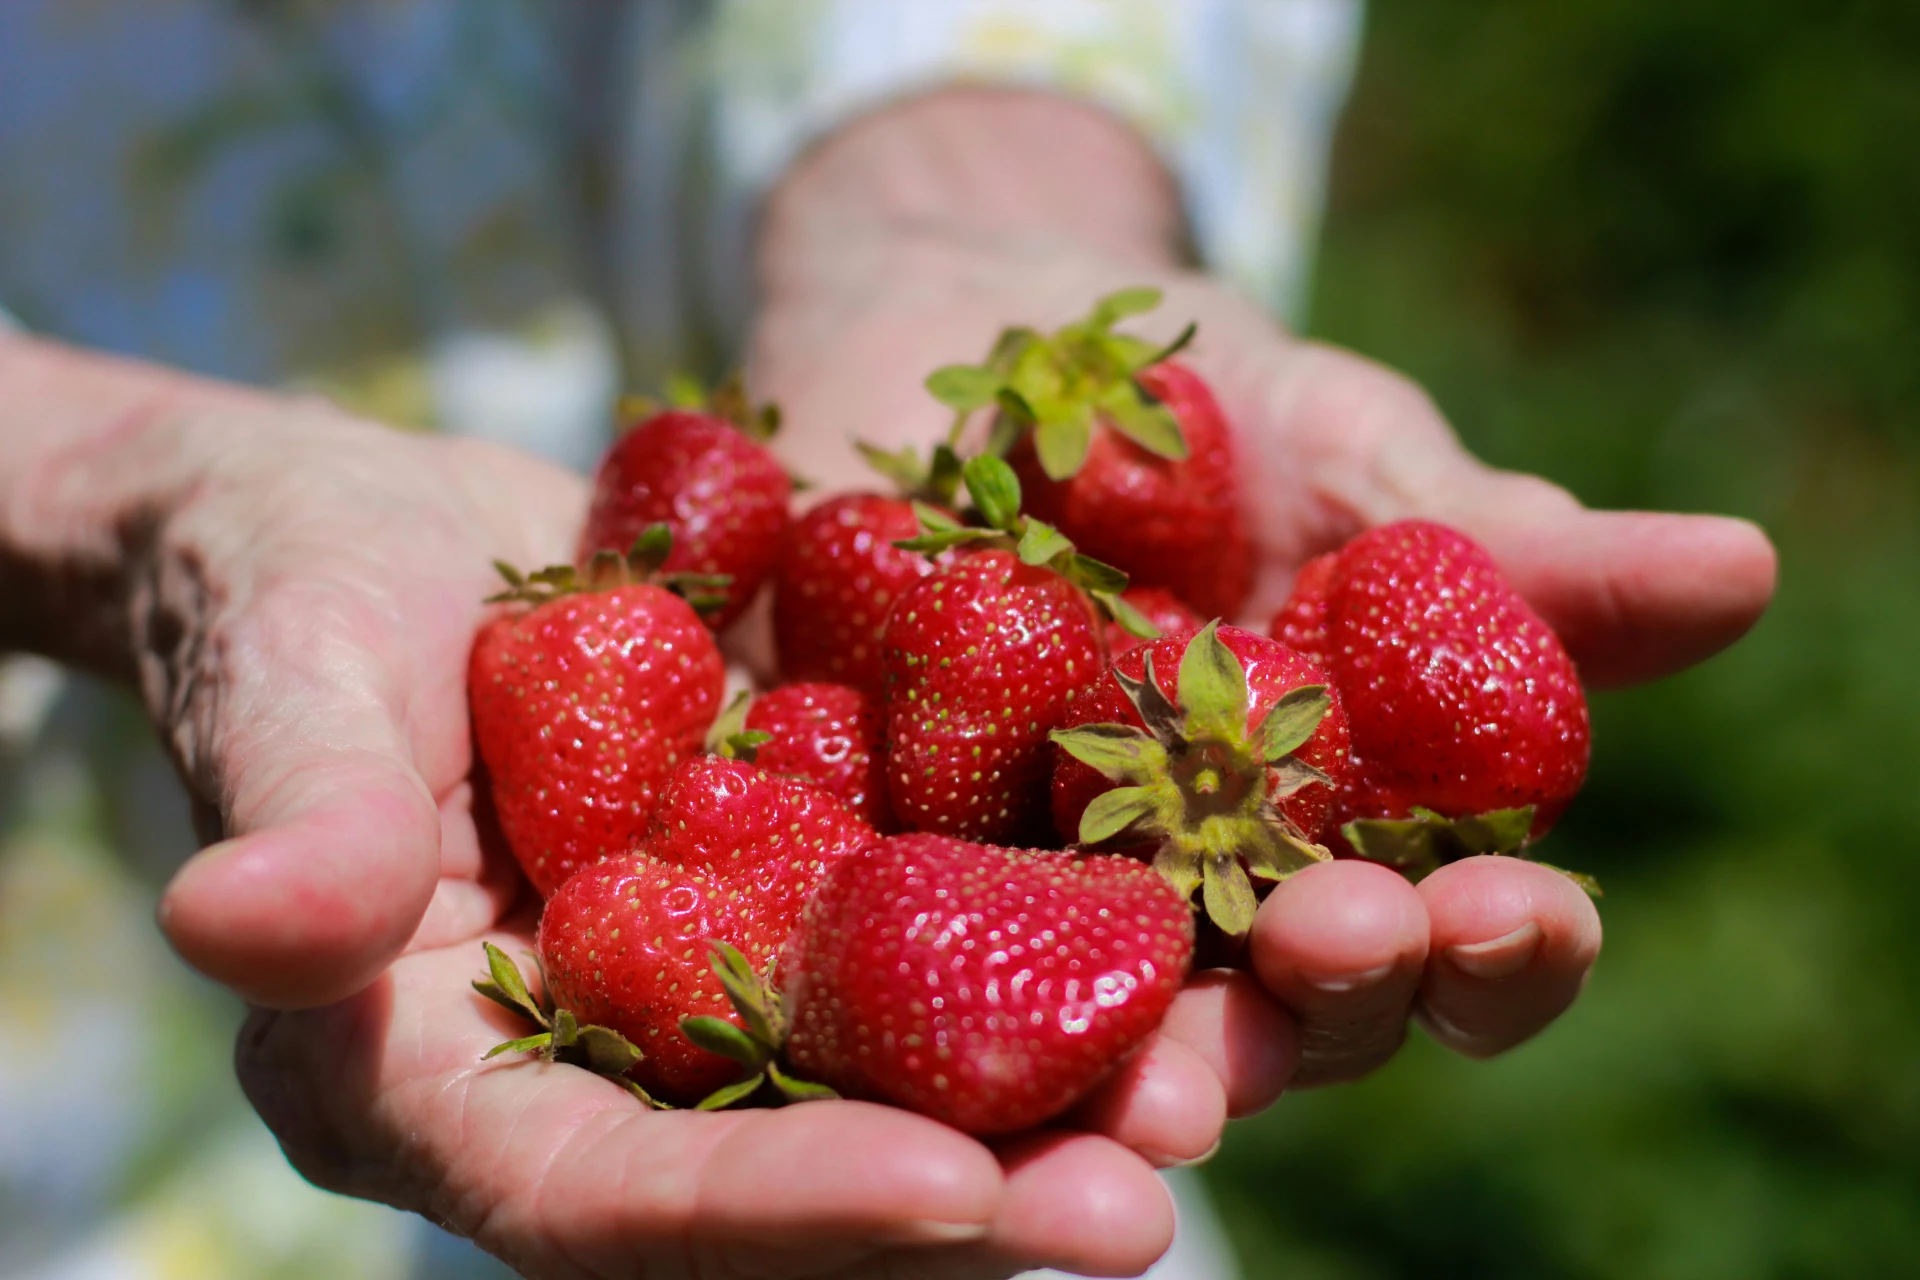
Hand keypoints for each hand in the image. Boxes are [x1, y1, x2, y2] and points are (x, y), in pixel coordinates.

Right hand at [0, 337, 1265, 1277]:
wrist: (380, 532)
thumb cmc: (291, 599)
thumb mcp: (285, 687)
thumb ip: (300, 819)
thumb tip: (242, 925)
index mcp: (441, 1083)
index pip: (601, 1198)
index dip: (772, 1211)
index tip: (951, 1196)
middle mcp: (594, 1076)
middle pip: (784, 1184)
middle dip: (967, 1203)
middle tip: (1147, 1203)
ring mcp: (704, 991)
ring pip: (887, 1083)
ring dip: (1050, 1098)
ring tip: (1216, 1084)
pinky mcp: (792, 894)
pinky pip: (926, 944)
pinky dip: (1046, 948)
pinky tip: (1193, 927)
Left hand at [746, 88, 1775, 1085]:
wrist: (980, 321)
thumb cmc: (1208, 405)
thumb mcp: (1355, 459)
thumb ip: (1499, 552)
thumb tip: (1739, 568)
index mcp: (1337, 836)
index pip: (1442, 941)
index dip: (1491, 946)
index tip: (1509, 905)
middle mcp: (1187, 898)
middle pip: (1271, 1016)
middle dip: (1311, 1011)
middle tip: (1320, 968)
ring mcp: (1019, 890)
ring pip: (1082, 1024)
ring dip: (1120, 1068)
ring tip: (1144, 1095)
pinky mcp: (858, 850)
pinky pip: (876, 935)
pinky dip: (895, 972)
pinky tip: (905, 982)